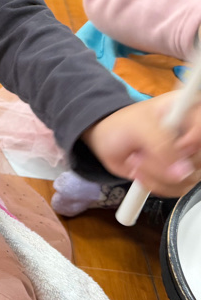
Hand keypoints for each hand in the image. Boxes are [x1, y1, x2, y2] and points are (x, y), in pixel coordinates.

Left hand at [83, 94, 200, 196]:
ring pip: (189, 178)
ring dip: (157, 176)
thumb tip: (182, 172)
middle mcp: (193, 133)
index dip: (194, 141)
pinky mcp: (182, 174)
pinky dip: (157, 185)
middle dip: (163, 163)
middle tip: (140, 152)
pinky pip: (179, 189)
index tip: (178, 145)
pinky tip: (142, 172)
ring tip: (137, 160)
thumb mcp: (139, 127)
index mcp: (189, 110)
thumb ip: (161, 145)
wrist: (107, 141)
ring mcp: (189, 155)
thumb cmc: (122, 125)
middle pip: (198, 159)